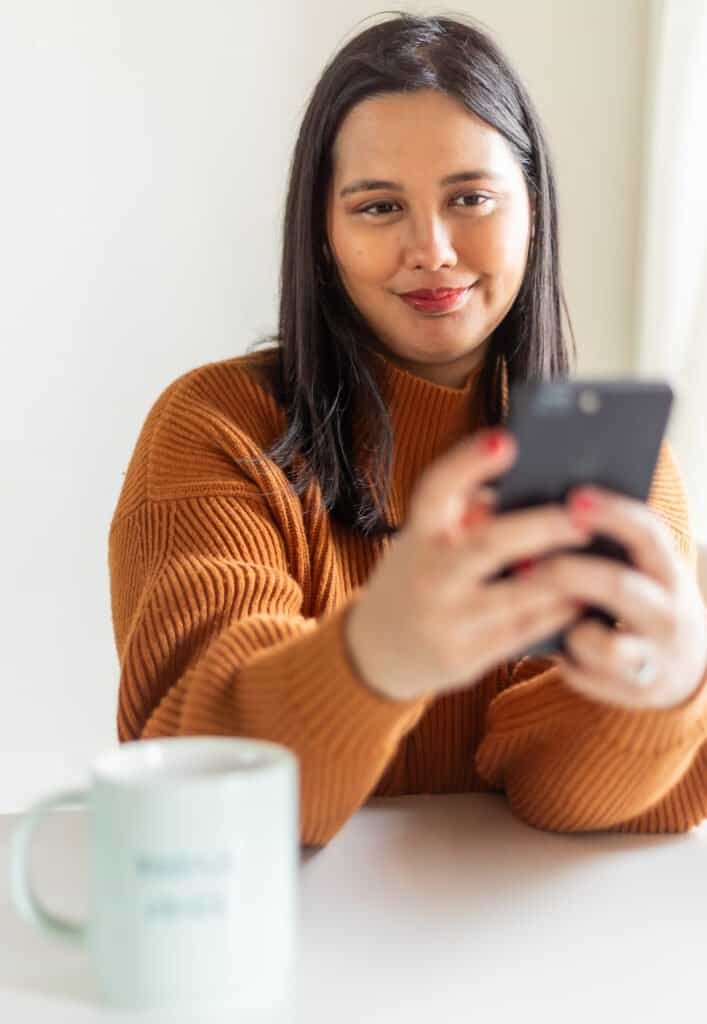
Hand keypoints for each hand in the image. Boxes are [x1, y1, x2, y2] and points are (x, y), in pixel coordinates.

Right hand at [345, 428, 590, 701]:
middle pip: (489, 544)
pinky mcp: (464, 658)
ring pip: (518, 595)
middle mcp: (428, 575)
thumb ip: (465, 510)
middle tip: (585, 514)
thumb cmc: (419, 576)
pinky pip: (523, 633)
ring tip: (600, 555)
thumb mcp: (425, 538)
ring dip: (564, 576)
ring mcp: (444, 620)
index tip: (506, 440)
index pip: (435, 490)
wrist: (378, 650)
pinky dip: (558, 613)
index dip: (468, 463)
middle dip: (544, 527)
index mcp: (418, 535)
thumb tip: (529, 483)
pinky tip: (584, 597)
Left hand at [530, 486, 706, 708]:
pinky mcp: (632, 689)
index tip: (573, 497)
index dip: (612, 513)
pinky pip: (582, 672)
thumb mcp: (632, 568)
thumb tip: (520, 510)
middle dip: (567, 572)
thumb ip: (594, 542)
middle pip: (618, 586)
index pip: (648, 533)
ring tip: (542, 612)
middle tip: (524, 564)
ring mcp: (654, 654)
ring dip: (564, 626)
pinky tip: (557, 647)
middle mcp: (668, 612)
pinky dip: (563, 658)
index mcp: (667, 569)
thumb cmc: (631, 599)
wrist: (675, 664)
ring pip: (600, 642)